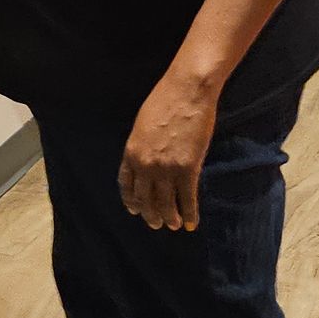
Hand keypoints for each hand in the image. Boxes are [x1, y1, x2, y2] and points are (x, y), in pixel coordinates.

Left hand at [118, 77, 216, 231]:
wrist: (186, 92)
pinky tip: (191, 223)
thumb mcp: (142, 125)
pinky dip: (190, 214)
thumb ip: (142, 146)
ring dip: (170, 218)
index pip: (126, 185)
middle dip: (151, 215)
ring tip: (174, 225)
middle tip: (157, 223)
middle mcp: (145, 165)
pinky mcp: (188, 169)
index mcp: (131, 152)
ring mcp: (166, 169)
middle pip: (145, 199)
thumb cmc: (164, 100)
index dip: (131, 201)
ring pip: (166, 204)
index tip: (135, 210)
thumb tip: (147, 161)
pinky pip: (187, 200)